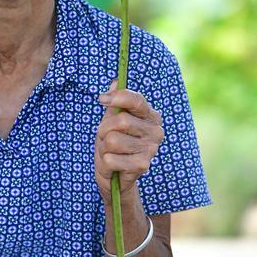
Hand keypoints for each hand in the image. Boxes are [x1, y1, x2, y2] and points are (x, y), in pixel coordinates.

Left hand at [94, 79, 164, 205]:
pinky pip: (110, 159)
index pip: (136, 100)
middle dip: (104, 129)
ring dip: (104, 147)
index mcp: (150, 116)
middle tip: (106, 137)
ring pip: (113, 140)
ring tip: (111, 152)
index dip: (117, 98)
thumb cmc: (113, 142)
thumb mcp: (112, 119)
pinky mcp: (142, 166)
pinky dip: (105, 162)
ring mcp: (151, 149)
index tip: (101, 99)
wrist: (114, 175)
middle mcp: (155, 131)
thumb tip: (116, 81)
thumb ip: (115, 100)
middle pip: (120, 121)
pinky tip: (113, 165)